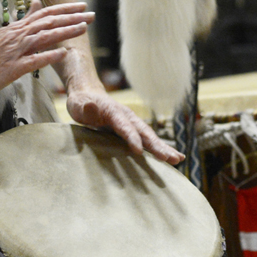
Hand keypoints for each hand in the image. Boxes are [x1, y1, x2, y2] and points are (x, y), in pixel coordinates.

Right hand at [0, 1, 91, 99]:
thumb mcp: (5, 33)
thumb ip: (24, 20)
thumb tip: (37, 3)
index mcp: (17, 28)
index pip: (45, 13)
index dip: (65, 9)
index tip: (82, 7)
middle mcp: (17, 36)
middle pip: (48, 22)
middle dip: (72, 18)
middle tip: (91, 15)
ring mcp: (15, 51)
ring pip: (44, 38)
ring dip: (65, 32)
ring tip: (83, 29)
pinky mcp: (12, 68)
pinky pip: (33, 60)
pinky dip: (49, 55)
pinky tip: (63, 53)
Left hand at [66, 88, 184, 164]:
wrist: (89, 96)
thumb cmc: (81, 103)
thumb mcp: (78, 104)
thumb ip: (85, 108)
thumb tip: (90, 106)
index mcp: (114, 112)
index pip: (124, 126)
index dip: (131, 138)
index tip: (138, 150)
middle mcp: (128, 117)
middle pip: (144, 132)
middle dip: (157, 146)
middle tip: (169, 158)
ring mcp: (133, 123)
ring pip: (151, 137)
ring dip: (164, 148)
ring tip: (179, 160)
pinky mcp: (134, 131)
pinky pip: (149, 141)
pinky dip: (161, 149)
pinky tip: (173, 158)